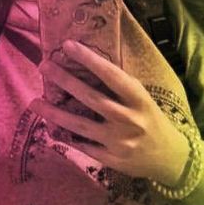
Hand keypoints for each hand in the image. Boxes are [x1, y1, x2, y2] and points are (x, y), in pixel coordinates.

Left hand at [29, 39, 189, 185]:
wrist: (170, 158)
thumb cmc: (153, 122)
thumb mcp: (144, 101)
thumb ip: (121, 89)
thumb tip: (88, 66)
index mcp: (140, 99)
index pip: (112, 75)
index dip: (89, 60)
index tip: (68, 45)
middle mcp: (129, 120)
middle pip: (91, 98)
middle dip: (65, 80)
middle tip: (43, 66)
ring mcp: (119, 142)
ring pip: (80, 125)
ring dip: (55, 113)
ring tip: (34, 101)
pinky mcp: (111, 159)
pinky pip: (84, 146)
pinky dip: (67, 137)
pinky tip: (51, 127)